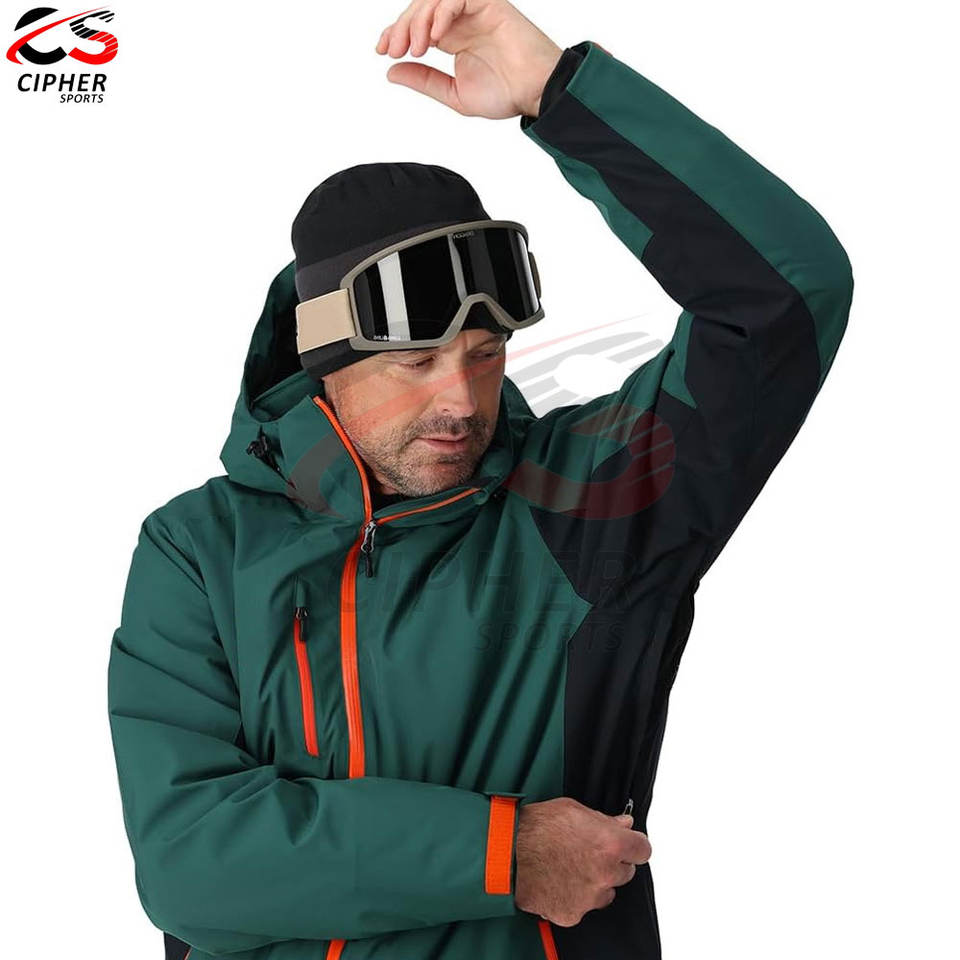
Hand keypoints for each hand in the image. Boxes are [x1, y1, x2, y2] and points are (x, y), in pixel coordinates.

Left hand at [374, 0, 562, 118]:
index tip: (382, 50)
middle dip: (401, 27)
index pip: (417, 25)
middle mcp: (461, 20)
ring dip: (418, 20)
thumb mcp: (454, 93)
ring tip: (415, 47)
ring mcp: (475, 9)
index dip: (395, 32)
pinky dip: (441, 11)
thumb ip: (424, 81)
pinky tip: (435, 34)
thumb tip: (391, 72)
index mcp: (454, 38)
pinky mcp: (489, 3)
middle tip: (393, 49)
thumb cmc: (506, 94)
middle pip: (420, 9)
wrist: (535, 92)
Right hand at [514, 797, 652, 926]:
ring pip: (606, 892)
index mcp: (610, 843)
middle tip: (587, 853)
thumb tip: (623, 823)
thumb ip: (604, 819)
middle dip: (612, 862)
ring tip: (569, 867)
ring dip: (595, 882)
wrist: (505, 853)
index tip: (626, 845)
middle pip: (625, 872)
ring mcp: (590, 896)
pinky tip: (557, 881)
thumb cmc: (535, 827)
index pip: (643, 850)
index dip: (633, 846)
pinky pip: (583, 906)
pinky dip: (574, 897)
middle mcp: (605, 873)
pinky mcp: (573, 913)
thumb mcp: (572, 809)